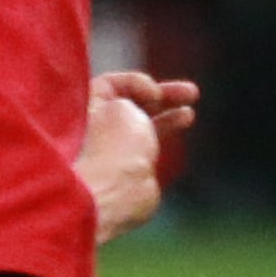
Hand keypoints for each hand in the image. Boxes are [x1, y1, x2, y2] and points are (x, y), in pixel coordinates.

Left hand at [78, 71, 197, 241]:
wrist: (119, 193)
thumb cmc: (114, 147)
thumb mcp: (123, 106)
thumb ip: (132, 99)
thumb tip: (138, 112)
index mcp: (85, 112)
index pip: (110, 85)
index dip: (136, 83)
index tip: (153, 93)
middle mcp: (98, 128)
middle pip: (132, 103)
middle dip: (161, 95)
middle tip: (190, 92)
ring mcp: (116, 149)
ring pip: (145, 121)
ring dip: (168, 111)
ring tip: (190, 110)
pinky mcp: (134, 168)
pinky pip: (152, 139)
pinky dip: (168, 127)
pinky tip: (186, 117)